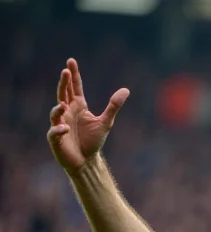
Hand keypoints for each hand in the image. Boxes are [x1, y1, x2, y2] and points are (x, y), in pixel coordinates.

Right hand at [47, 58, 129, 175]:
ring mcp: (59, 124)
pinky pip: (54, 132)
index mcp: (78, 106)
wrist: (86, 161)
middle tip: (65, 71)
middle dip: (63, 83)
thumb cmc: (93, 141)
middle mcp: (67, 112)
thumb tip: (126, 90)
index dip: (73, 75)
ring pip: (55, 112)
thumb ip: (113, 106)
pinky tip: (66, 128)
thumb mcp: (105, 122)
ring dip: (58, 108)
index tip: (71, 61)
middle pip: (63, 94)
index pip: (74, 88)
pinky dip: (59, 129)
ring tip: (64, 105)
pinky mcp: (56, 138)